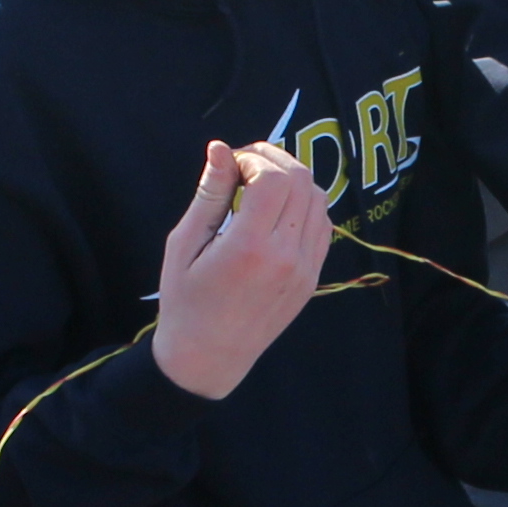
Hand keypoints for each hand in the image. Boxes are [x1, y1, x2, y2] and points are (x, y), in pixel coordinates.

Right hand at [150, 141, 332, 398]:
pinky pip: (323, 226)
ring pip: (318, 199)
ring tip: (260, 184)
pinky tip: (277, 209)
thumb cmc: (185, 302)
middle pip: (301, 182)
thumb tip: (221, 148)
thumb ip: (209, 194)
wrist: (208, 358)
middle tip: (246, 164)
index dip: (253, 158)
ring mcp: (304, 269)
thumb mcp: (184, 245)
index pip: (273, 179)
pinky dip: (305, 205)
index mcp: (249, 248)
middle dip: (275, 160)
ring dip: (293, 180)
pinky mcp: (312, 278)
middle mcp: (285, 256)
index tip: (230, 164)